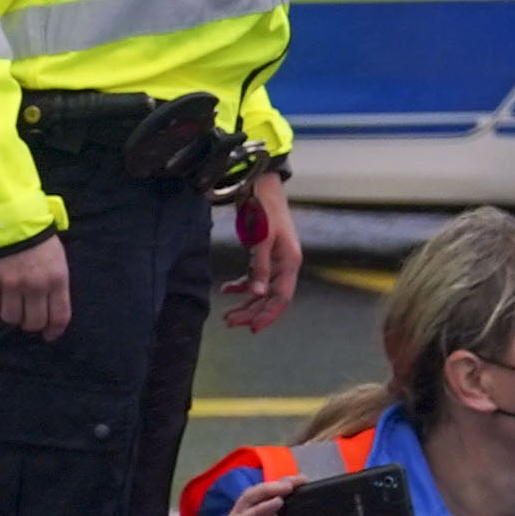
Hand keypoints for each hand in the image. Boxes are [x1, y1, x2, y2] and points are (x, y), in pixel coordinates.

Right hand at [0, 233, 74, 339]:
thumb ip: (55, 281)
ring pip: (9, 317)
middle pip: (33, 322)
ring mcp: (10, 283)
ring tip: (9, 303)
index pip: (59, 316)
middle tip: (26, 316)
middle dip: (30, 323)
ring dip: (9, 313)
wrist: (7, 215)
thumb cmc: (36, 235)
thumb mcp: (56, 257)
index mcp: (57, 278)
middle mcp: (35, 285)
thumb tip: (50, 305)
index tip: (49, 334)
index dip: (54, 330)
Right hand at [171, 487, 296, 515]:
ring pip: (254, 502)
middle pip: (271, 502)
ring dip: (270, 491)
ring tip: (287, 486)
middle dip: (285, 489)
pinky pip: (241, 515)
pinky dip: (257, 508)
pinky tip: (273, 503)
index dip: (298, 504)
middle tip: (302, 481)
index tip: (315, 493)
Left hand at [220, 166, 303, 332]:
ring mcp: (273, 259)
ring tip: (226, 315)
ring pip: (260, 289)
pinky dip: (240, 284)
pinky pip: (253, 276)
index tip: (252, 329)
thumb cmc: (263, 210)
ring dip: (245, 302)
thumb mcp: (260, 239)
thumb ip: (258, 267)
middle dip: (251, 312)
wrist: (259, 186)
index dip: (268, 315)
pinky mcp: (261, 253)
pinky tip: (225, 289)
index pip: (281, 297)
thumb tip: (257, 295)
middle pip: (270, 297)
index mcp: (289, 262)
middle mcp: (284, 264)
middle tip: (230, 322)